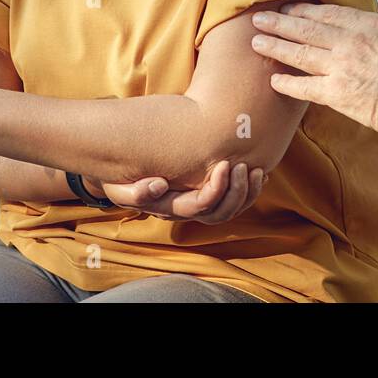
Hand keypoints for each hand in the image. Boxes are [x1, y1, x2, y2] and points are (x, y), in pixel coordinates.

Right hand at [87, 160, 265, 224]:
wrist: (120, 169)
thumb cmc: (120, 177)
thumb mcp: (118, 186)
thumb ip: (135, 191)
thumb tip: (159, 185)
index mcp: (171, 208)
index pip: (202, 207)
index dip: (217, 189)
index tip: (225, 164)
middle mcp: (187, 210)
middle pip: (222, 213)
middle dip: (238, 192)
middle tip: (245, 166)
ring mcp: (198, 202)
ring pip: (231, 208)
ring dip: (247, 192)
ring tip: (257, 170)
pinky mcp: (206, 190)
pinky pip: (233, 198)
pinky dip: (248, 188)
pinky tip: (259, 172)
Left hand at [250, 2, 377, 136]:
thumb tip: (374, 35)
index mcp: (368, 24)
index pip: (327, 13)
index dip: (304, 10)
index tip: (289, 7)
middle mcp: (349, 41)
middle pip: (306, 28)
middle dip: (280, 22)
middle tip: (260, 18)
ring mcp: (340, 67)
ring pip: (299, 53)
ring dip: (275, 46)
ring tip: (256, 41)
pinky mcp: (336, 94)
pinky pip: (304, 87)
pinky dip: (287, 83)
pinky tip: (273, 80)